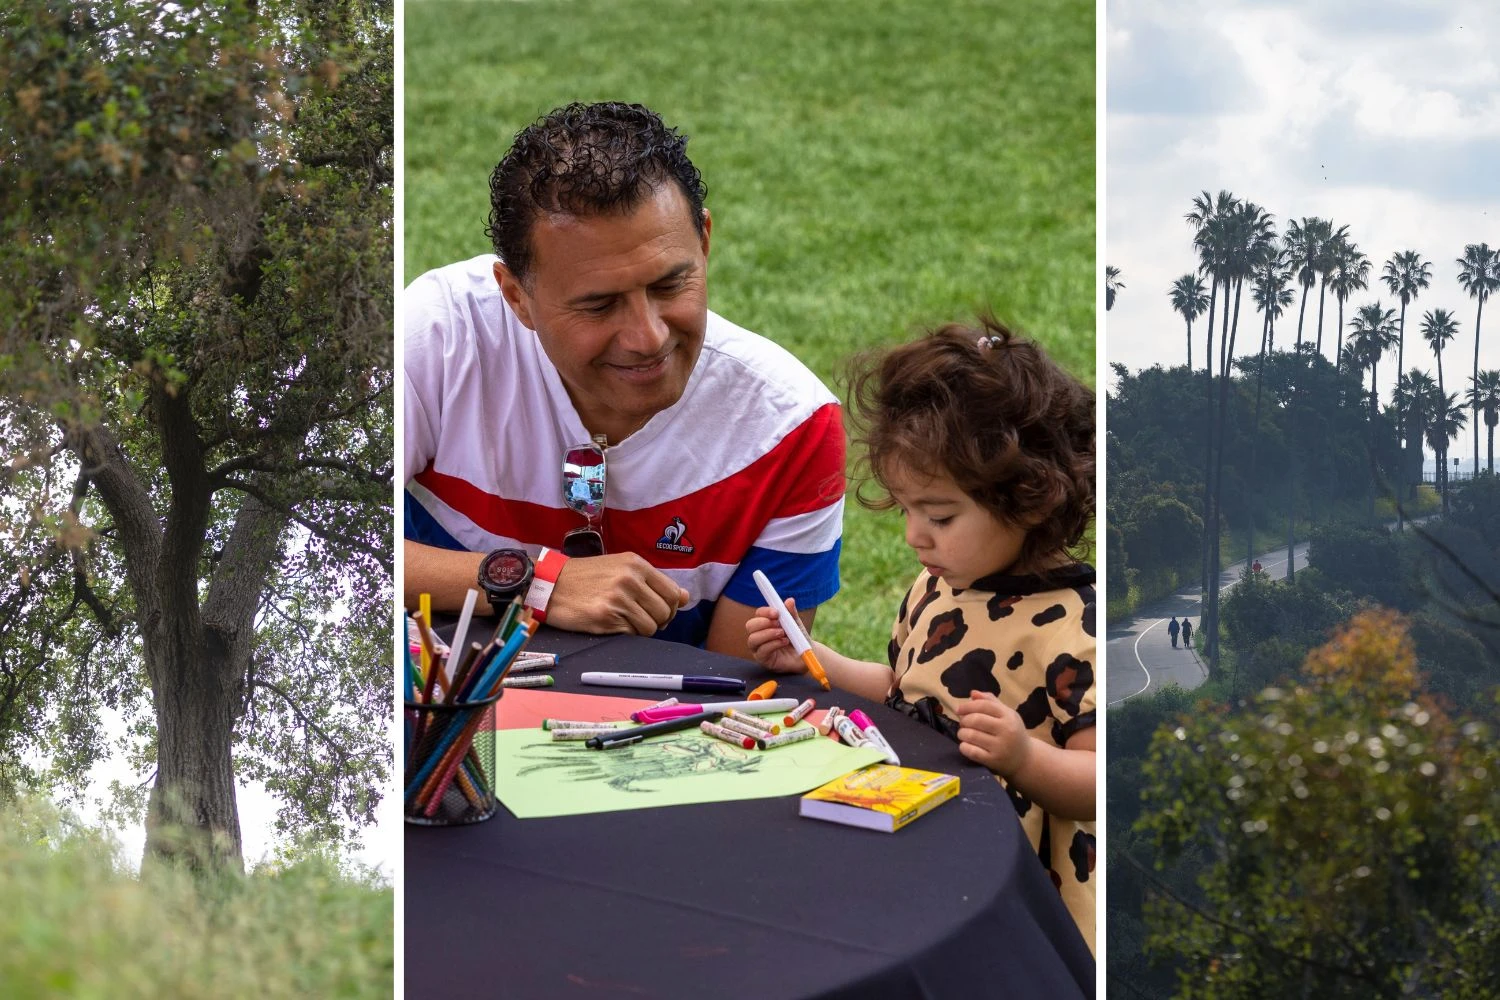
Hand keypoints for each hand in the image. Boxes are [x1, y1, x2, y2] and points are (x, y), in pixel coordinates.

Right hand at [546, 553, 689, 635]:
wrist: (550, 585)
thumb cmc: (586, 578)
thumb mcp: (621, 569)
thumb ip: (653, 582)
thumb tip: (685, 597)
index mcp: (636, 564)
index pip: (673, 593)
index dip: (670, 608)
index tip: (658, 612)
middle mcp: (630, 579)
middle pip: (665, 612)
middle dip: (657, 622)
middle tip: (640, 620)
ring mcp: (618, 598)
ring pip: (650, 627)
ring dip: (641, 630)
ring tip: (623, 621)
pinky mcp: (606, 616)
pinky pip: (631, 634)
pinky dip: (625, 634)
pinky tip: (610, 623)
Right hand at [744, 598, 808, 674]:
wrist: (806, 655)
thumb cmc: (798, 638)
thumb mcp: (796, 624)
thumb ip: (791, 613)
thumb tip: (790, 600)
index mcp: (765, 623)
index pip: (758, 614)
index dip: (765, 612)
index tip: (776, 613)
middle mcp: (759, 634)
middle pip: (750, 625)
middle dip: (763, 623)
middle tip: (778, 624)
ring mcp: (759, 648)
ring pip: (753, 639)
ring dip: (768, 634)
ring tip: (783, 634)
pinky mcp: (763, 659)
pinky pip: (761, 651)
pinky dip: (773, 645)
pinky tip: (784, 642)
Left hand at [954, 691, 1031, 776]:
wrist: (1025, 759)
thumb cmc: (1013, 733)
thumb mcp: (1007, 715)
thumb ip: (990, 702)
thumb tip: (973, 693)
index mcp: (1009, 716)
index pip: (984, 705)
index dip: (968, 706)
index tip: (959, 710)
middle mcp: (1006, 730)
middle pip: (976, 720)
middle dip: (964, 720)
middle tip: (962, 723)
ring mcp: (1000, 747)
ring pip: (971, 735)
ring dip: (962, 733)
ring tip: (963, 734)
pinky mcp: (994, 760)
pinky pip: (972, 752)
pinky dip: (964, 747)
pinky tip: (965, 745)